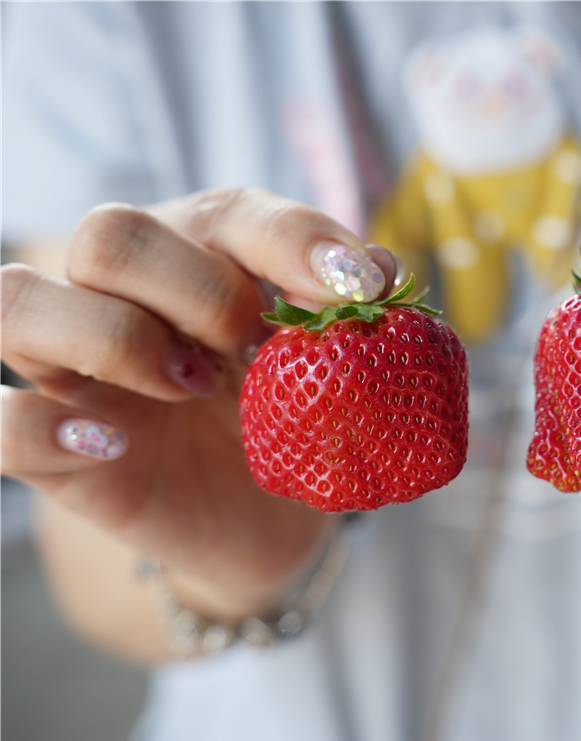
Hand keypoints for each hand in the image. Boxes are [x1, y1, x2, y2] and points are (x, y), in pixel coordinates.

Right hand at [1, 188, 398, 617]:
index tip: (361, 287)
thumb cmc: (296, 428)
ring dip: (114, 337)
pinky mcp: (50, 449)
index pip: (230, 214)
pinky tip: (114, 441)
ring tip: (191, 386)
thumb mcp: (332, 374)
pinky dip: (45, 425)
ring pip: (16, 299)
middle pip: (109, 234)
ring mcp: (70, 369)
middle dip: (198, 290)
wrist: (267, 523)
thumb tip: (381, 272)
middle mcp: (121, 294)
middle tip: (251, 348)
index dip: (295, 239)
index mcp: (200, 258)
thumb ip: (350, 321)